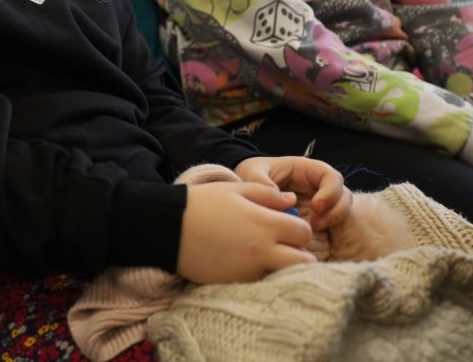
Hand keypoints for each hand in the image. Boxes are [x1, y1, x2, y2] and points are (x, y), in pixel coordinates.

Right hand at [176, 181, 314, 283]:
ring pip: (286, 276)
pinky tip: (250, 264)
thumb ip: (267, 194)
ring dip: (285, 268)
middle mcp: (262, 250)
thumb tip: (291, 200)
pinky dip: (264, 276)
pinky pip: (263, 284)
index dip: (300, 229)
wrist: (168, 228)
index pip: (304, 232)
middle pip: (304, 261)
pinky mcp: (237, 284)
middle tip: (286, 246)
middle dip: (301, 254)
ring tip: (270, 257)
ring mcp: (250, 271)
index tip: (288, 227)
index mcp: (264, 223)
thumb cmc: (201, 203)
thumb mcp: (235, 190)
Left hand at [235, 156, 351, 230]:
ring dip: (333, 222)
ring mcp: (321, 205)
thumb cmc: (252, 176)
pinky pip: (332, 228)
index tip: (316, 206)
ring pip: (342, 213)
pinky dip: (326, 234)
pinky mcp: (318, 221)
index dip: (330, 191)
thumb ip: (260, 180)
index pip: (332, 177)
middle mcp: (319, 187)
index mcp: (308, 171)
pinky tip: (308, 240)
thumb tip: (280, 198)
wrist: (244, 193)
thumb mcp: (252, 172)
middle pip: (343, 197)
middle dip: (335, 211)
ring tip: (312, 230)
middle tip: (315, 224)